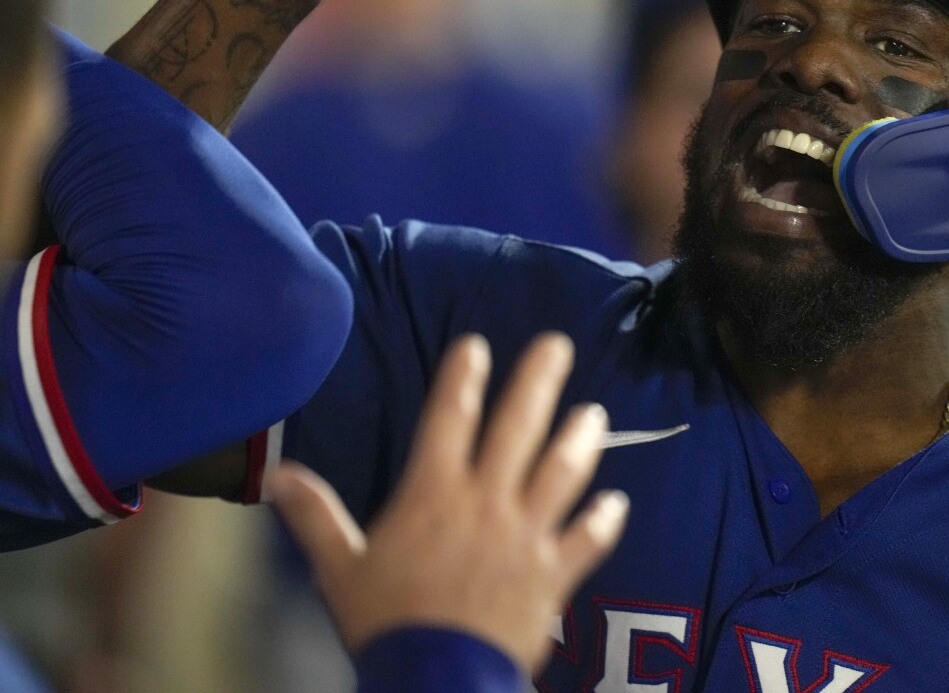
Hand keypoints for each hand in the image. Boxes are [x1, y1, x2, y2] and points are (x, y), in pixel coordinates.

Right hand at [266, 333, 626, 673]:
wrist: (436, 678)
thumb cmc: (385, 622)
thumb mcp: (339, 568)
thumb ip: (315, 516)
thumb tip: (276, 476)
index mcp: (434, 493)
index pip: (449, 419)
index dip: (462, 378)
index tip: (476, 345)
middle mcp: (487, 501)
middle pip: (518, 428)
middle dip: (537, 382)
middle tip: (556, 344)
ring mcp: (527, 534)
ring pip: (562, 472)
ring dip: (581, 439)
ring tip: (596, 411)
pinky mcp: (555, 572)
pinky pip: (588, 539)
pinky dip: (604, 520)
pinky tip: (617, 502)